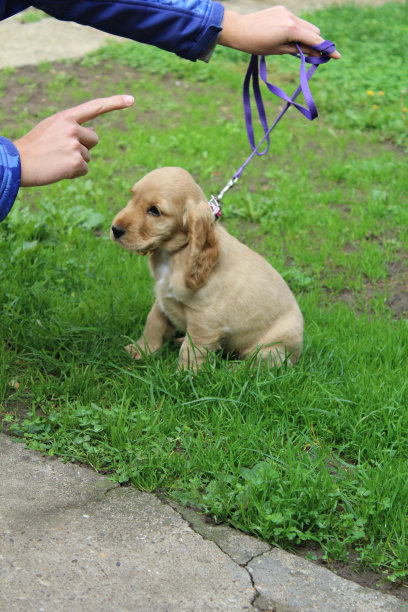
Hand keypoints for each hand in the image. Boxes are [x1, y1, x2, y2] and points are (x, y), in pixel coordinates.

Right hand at [14, 94, 134, 186]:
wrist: (19, 163)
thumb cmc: (35, 146)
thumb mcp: (51, 128)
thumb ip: (73, 127)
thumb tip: (94, 134)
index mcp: (66, 117)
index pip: (95, 107)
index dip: (115, 103)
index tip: (131, 99)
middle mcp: (72, 128)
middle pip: (94, 139)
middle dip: (84, 147)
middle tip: (61, 151)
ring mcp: (75, 145)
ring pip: (88, 156)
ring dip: (76, 161)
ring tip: (56, 159)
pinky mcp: (75, 162)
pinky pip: (84, 169)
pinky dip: (73, 172)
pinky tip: (59, 169)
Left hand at [219, 6, 340, 58]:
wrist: (239, 29)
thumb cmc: (257, 44)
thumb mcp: (280, 51)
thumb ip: (300, 50)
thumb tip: (316, 54)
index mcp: (291, 29)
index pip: (314, 39)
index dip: (326, 49)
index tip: (336, 56)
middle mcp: (292, 17)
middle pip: (314, 31)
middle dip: (316, 43)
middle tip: (313, 55)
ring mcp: (287, 11)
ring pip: (306, 25)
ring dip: (306, 36)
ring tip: (296, 48)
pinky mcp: (282, 9)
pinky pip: (296, 20)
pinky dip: (297, 30)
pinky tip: (286, 37)